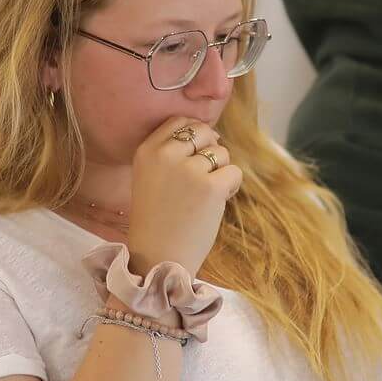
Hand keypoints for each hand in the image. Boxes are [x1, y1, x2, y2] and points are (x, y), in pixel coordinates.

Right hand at [125, 116, 241, 277]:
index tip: (194, 156)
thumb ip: (170, 153)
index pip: (179, 121)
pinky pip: (234, 172)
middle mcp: (166, 155)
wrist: (157, 259)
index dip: (194, 134)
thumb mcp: (149, 177)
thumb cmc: (156, 221)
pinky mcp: (211, 188)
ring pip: (222, 153)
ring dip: (221, 171)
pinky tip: (218, 201)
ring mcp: (189, 170)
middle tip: (204, 177)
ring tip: (205, 196)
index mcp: (147, 150)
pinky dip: (232, 186)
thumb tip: (212, 134)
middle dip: (211, 150)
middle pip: (204, 132)